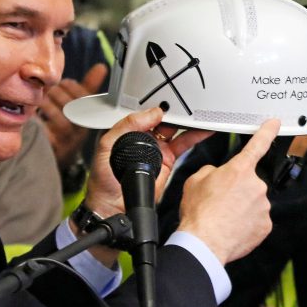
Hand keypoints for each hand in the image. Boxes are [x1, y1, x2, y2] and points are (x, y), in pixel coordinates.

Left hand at [39, 63, 108, 168]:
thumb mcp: (80, 105)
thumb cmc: (67, 123)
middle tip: (47, 88)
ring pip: (60, 118)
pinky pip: (45, 130)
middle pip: (73, 107)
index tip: (62, 83)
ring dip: (47, 103)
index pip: (86, 98)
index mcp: (89, 117)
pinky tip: (32, 110)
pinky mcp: (50, 147)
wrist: (57, 152)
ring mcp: (66, 140)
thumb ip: (89, 86)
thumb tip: (101, 67)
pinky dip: (38, 117)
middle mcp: (80, 130)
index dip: (72, 87)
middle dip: (57, 93)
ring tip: (39, 97)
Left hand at [85, 107, 212, 218]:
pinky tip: (202, 130)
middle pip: (163, 119)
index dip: (157, 105)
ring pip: (176, 130)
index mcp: (128, 130)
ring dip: (188, 122)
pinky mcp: (168, 160)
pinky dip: (194, 137)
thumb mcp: (106, 145)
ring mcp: (157, 149)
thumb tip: (151, 114)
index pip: (145, 113)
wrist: (111, 206)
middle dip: (176, 111)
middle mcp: (143, 137)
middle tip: (187, 104)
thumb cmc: (103, 180)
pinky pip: (183, 145)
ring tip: (200, 115)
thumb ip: (126, 126)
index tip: (168, 101)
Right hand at [178, 119, 280, 263]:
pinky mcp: (265, 225)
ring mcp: (263, 206)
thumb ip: (212, 171)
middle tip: (220, 201)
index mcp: (239, 170)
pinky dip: (246, 223)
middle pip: (249, 182)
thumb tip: (218, 175)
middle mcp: (256, 185)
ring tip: (223, 217)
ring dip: (241, 207)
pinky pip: (257, 220)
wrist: (204, 243)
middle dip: (237, 189)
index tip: (274, 124)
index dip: (267, 132)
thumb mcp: (196, 180)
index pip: (258, 144)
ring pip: (253, 202)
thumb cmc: (199, 213)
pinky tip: (232, 227)